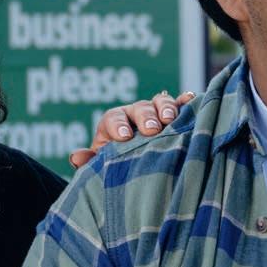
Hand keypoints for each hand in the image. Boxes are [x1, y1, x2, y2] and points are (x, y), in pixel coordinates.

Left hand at [69, 91, 195, 167]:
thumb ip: (90, 161)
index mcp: (113, 124)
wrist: (136, 167)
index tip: (124, 136)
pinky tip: (190, 99)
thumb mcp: (103, 165)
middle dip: (144, 117)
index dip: (117, 125)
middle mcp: (134, 114)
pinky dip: (185, 101)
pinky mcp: (174, 116)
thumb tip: (76, 157)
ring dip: (165, 108)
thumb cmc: (117, 165)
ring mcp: (155, 113)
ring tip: (170, 119)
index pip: (112, 118)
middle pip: (138, 108)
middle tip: (151, 129)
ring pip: (159, 102)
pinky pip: (180, 105)